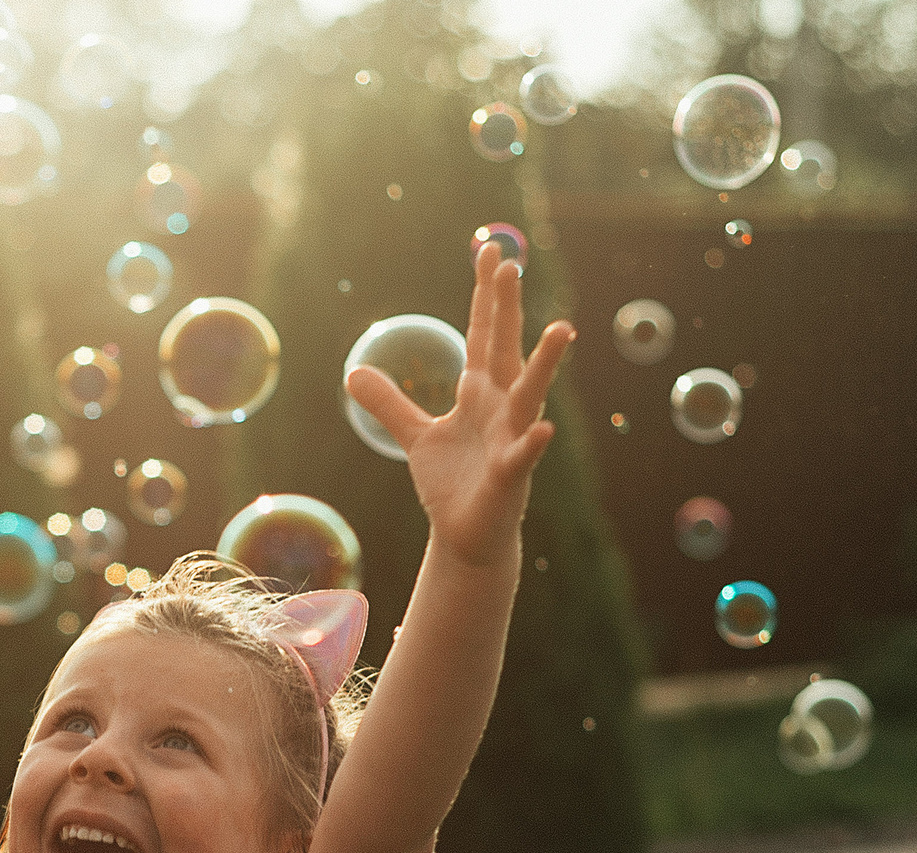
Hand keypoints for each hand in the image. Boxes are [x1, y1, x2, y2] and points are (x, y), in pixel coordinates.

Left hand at [345, 239, 574, 567]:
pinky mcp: (511, 475)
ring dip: (545, 363)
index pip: (483, 334)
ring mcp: (511, 438)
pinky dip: (532, 443)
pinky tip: (542, 428)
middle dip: (506, 308)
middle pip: (504, 348)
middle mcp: (501, 408)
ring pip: (530, 395)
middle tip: (509, 264)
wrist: (466, 536)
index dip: (485, 295)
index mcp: (480, 393)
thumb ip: (390, 404)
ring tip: (562, 330)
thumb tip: (353, 372)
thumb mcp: (416, 438)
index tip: (491, 251)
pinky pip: (523, 456)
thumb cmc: (451, 484)